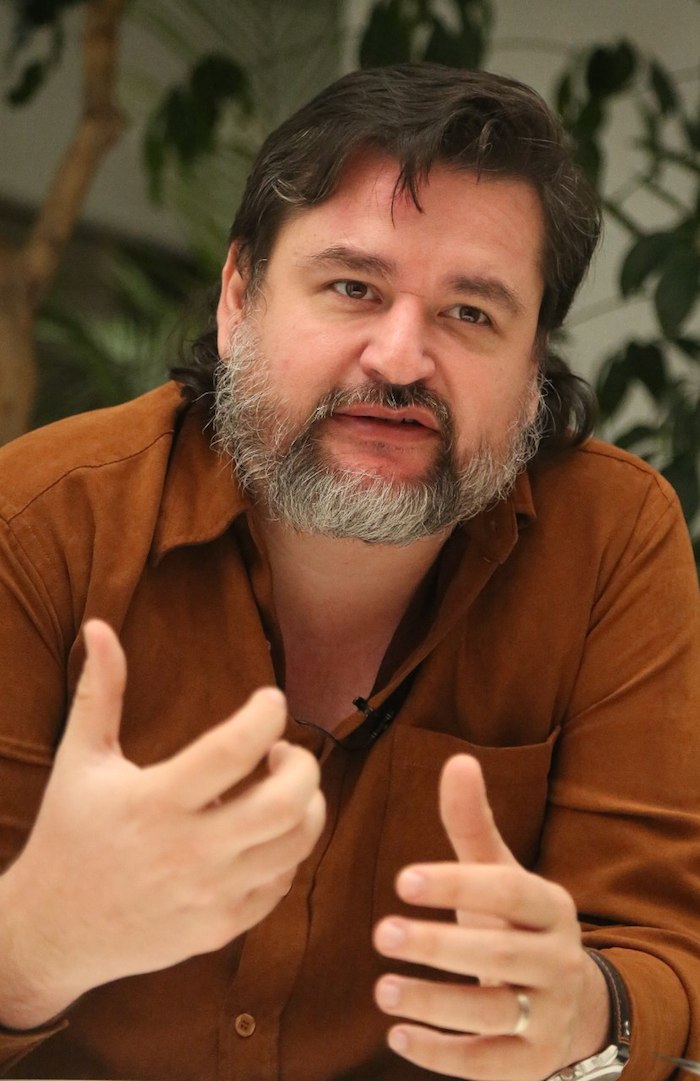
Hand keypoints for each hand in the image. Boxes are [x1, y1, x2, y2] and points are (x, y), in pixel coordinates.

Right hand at [0, 620, 324, 1028]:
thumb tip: (99, 625)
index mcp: (153, 802)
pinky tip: (264, 831)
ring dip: (306, 806)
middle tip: (283, 752)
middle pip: (284, 804)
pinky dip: (287, 850)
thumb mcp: (79, 759)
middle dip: (302, 766)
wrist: (53, 931)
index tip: (270, 700)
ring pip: (295, 845)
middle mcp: (188, 851)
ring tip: (281, 787)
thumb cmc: (70, 833)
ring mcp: (209, 895)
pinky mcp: (221, 927)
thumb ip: (100, 691)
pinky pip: (282, 883)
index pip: (233, 750)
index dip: (266, 715)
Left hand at [373, 754, 608, 1079]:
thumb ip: (473, 824)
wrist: (572, 1001)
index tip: (403, 880)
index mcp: (550, 906)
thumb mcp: (500, 873)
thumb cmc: (516, 922)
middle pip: (499, 953)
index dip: (457, 884)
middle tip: (382, 934)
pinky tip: (397, 1036)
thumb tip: (458, 760)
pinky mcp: (533, 1062)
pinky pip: (489, 1062)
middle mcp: (557, 959)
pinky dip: (443, 1054)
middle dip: (439, 945)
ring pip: (493, 1011)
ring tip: (381, 989)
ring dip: (435, 1002)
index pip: (508, 890)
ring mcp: (549, 1014)